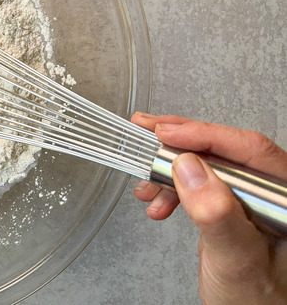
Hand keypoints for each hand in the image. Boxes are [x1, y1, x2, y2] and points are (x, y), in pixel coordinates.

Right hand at [131, 112, 286, 303]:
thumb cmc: (259, 300)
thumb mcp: (237, 258)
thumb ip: (217, 214)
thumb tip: (190, 169)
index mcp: (285, 197)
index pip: (248, 149)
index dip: (204, 135)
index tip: (167, 133)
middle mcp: (270, 194)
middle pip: (223, 150)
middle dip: (180, 142)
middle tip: (146, 130)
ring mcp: (248, 200)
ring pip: (205, 165)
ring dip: (168, 170)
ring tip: (145, 180)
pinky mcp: (228, 208)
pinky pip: (196, 184)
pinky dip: (170, 188)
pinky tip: (157, 201)